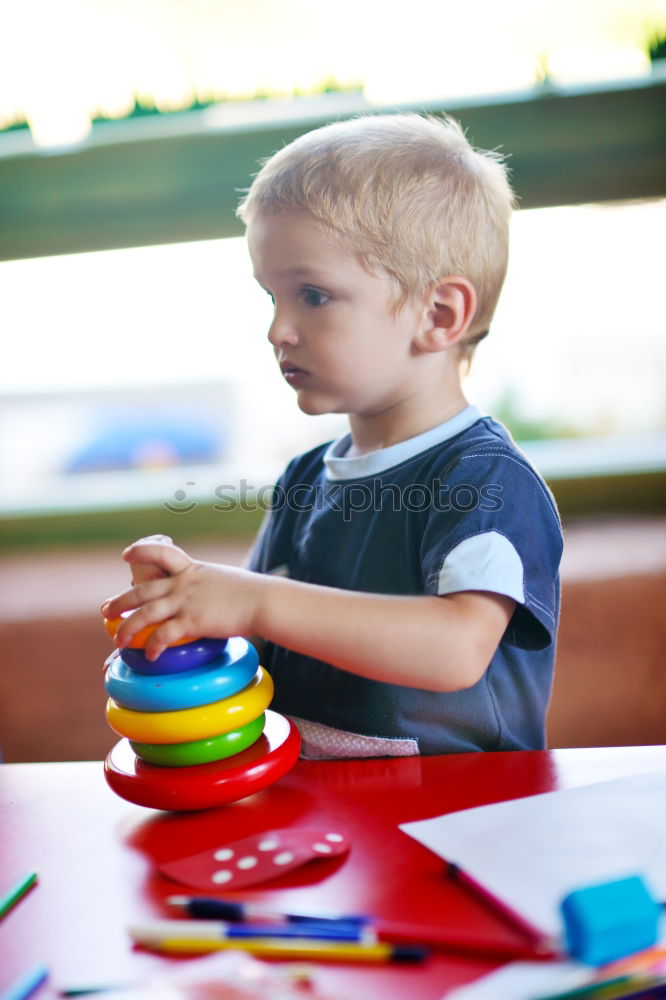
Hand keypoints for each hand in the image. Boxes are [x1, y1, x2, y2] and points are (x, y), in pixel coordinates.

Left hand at [100, 539, 265, 659]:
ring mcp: (186, 601)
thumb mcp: (224, 580)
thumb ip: (209, 586)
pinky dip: (154, 646)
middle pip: (142, 590)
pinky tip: (150, 656)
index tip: (126, 555)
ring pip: (145, 613)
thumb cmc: (252, 594)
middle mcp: (184, 584)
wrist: (264, 601)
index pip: (161, 552)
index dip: (141, 551)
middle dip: (120, 602)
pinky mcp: (193, 621)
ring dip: (127, 628)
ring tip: (117, 641)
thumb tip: (210, 597)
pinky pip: (164, 635)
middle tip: (105, 611)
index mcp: (192, 570)